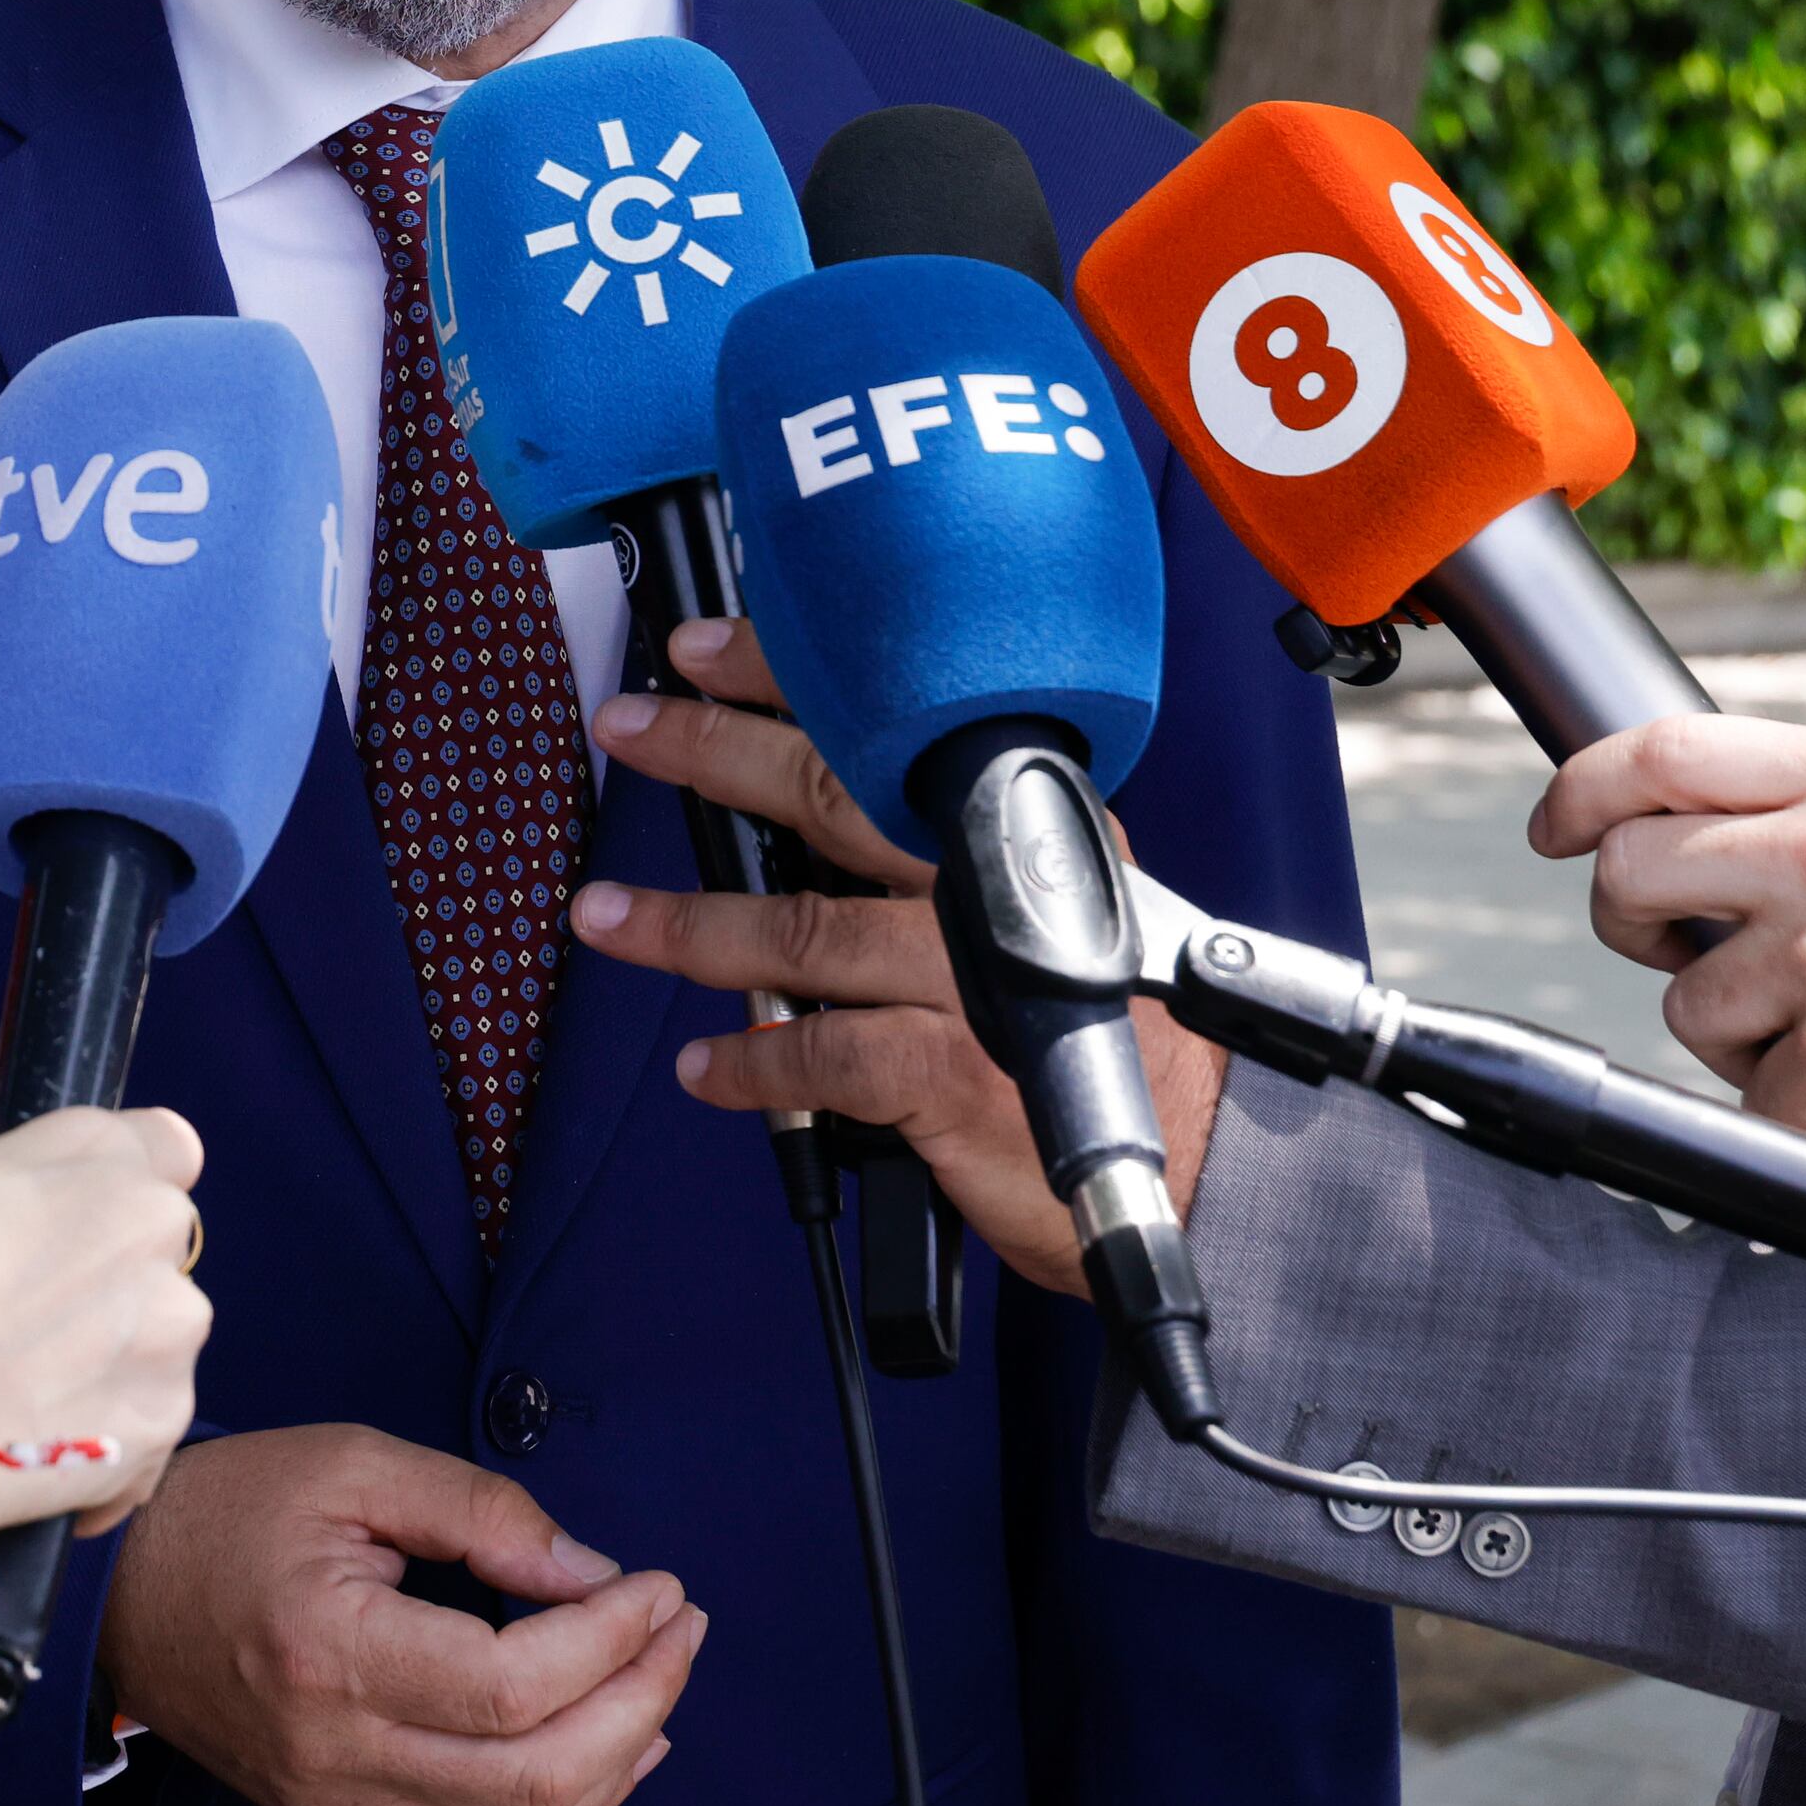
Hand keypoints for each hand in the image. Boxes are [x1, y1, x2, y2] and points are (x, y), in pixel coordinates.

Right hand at [0, 1108, 210, 1532]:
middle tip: (32, 1318)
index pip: (166, 1146)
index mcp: (94, 1150)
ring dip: (114, 1357)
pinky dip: (105, 1435)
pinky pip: (147, 1422)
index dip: (121, 1184)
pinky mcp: (166, 1414)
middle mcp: (152, 1225)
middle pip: (159, 1245)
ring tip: (28, 1394)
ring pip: (161, 1336)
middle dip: (112, 1275)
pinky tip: (36, 1444)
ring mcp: (170, 1325)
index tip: (81, 1218)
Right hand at [99, 1423, 703, 1805]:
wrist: (117, 1593)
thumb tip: (590, 1572)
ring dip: (614, 1767)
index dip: (611, 1640)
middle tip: (682, 1631)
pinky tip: (604, 1755)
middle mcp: (335, 1753)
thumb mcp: (356, 1467)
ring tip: (661, 1689)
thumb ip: (481, 1513)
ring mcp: (334, 1804)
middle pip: (533, 1775)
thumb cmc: (227, 1514)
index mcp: (333, 1654)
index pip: (513, 1684)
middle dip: (639, 1702)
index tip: (657, 1586)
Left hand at [572, 615, 1222, 1295]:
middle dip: (714, 754)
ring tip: (605, 917)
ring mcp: (971, 976)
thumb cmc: (1112, 1026)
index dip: (788, 679)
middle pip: (832, 794)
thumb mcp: (1052, 904)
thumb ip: (949, 862)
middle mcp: (994, 882)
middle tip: (630, 727)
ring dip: (686, 928)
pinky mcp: (953, 1074)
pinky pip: (820, 1057)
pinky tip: (705, 1066)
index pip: (893, 725)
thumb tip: (809, 821)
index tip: (703, 651)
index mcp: (1019, 823)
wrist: (1200, 1153)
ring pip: (800, 931)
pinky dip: (752, 1063)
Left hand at [1530, 714, 1805, 1213]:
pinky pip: (1750, 1095)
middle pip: (1630, 872)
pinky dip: (1797, 1106)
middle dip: (1630, 921)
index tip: (1557, 827)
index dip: (1580, 791)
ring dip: (1733, 1030)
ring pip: (1683, 1001)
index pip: (1657, 752)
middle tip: (1675, 948)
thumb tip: (1714, 797)